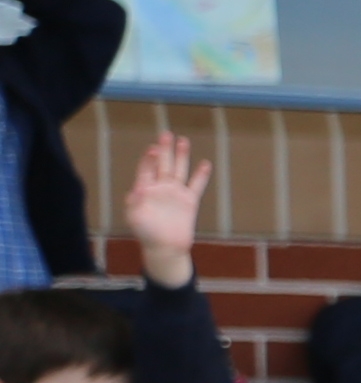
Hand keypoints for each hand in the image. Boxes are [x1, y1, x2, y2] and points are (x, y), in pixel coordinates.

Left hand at [119, 131, 205, 284]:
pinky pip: (196, 185)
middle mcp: (161, 188)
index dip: (149, 158)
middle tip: (166, 135)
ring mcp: (175, 194)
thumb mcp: (135, 217)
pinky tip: (205, 163)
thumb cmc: (146, 233)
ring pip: (179, 170)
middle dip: (164, 150)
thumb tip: (137, 189)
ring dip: (181, 156)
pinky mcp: (189, 202)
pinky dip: (201, 175)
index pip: (147, 169)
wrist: (165, 247)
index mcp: (145, 190)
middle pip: (163, 164)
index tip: (153, 149)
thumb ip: (135, 202)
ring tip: (183, 141)